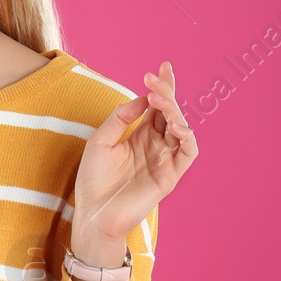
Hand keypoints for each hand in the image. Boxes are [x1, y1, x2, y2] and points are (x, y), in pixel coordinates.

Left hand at [73, 61, 198, 255]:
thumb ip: (120, 118)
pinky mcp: (170, 176)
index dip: (162, 86)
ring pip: (182, 128)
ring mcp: (164, 159)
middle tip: (155, 77)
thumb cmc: (93, 179)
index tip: (161, 67)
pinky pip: (188, 152)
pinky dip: (187, 136)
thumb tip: (141, 98)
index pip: (156, 106)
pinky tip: (174, 124)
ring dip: (174, 110)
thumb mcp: (100, 141)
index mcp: (140, 135)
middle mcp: (155, 144)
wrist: (93, 213)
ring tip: (158, 99)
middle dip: (167, 92)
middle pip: (170, 112)